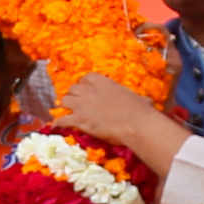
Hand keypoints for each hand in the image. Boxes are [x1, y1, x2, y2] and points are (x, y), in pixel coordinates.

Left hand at [55, 72, 184, 176]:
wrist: (136, 124)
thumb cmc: (140, 110)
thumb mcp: (136, 97)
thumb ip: (133, 98)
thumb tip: (147, 102)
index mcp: (102, 81)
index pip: (86, 78)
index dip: (85, 85)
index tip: (87, 91)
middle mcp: (88, 90)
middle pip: (72, 88)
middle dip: (74, 95)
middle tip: (77, 103)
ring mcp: (82, 104)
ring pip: (64, 100)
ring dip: (66, 106)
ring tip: (68, 112)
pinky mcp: (79, 120)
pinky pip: (61, 119)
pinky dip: (58, 122)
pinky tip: (56, 125)